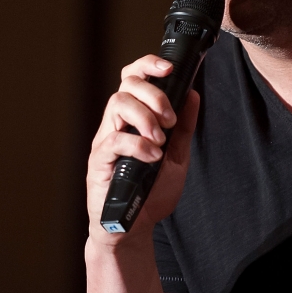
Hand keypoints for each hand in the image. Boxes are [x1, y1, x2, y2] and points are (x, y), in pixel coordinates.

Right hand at [86, 54, 199, 245]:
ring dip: (145, 117)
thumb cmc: (150, 192)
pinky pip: (114, 139)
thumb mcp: (177, 156)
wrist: (135, 227)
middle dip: (153, 94)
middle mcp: (116, 123)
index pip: (133, 78)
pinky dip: (138, 145)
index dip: (148, 65)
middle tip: (170, 119)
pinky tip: (153, 157)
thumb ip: (183, 127)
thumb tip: (192, 94)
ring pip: (117, 104)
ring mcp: (105, 140)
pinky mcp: (99, 161)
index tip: (170, 68)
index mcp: (133, 118)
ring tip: (160, 139)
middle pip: (126, 85)